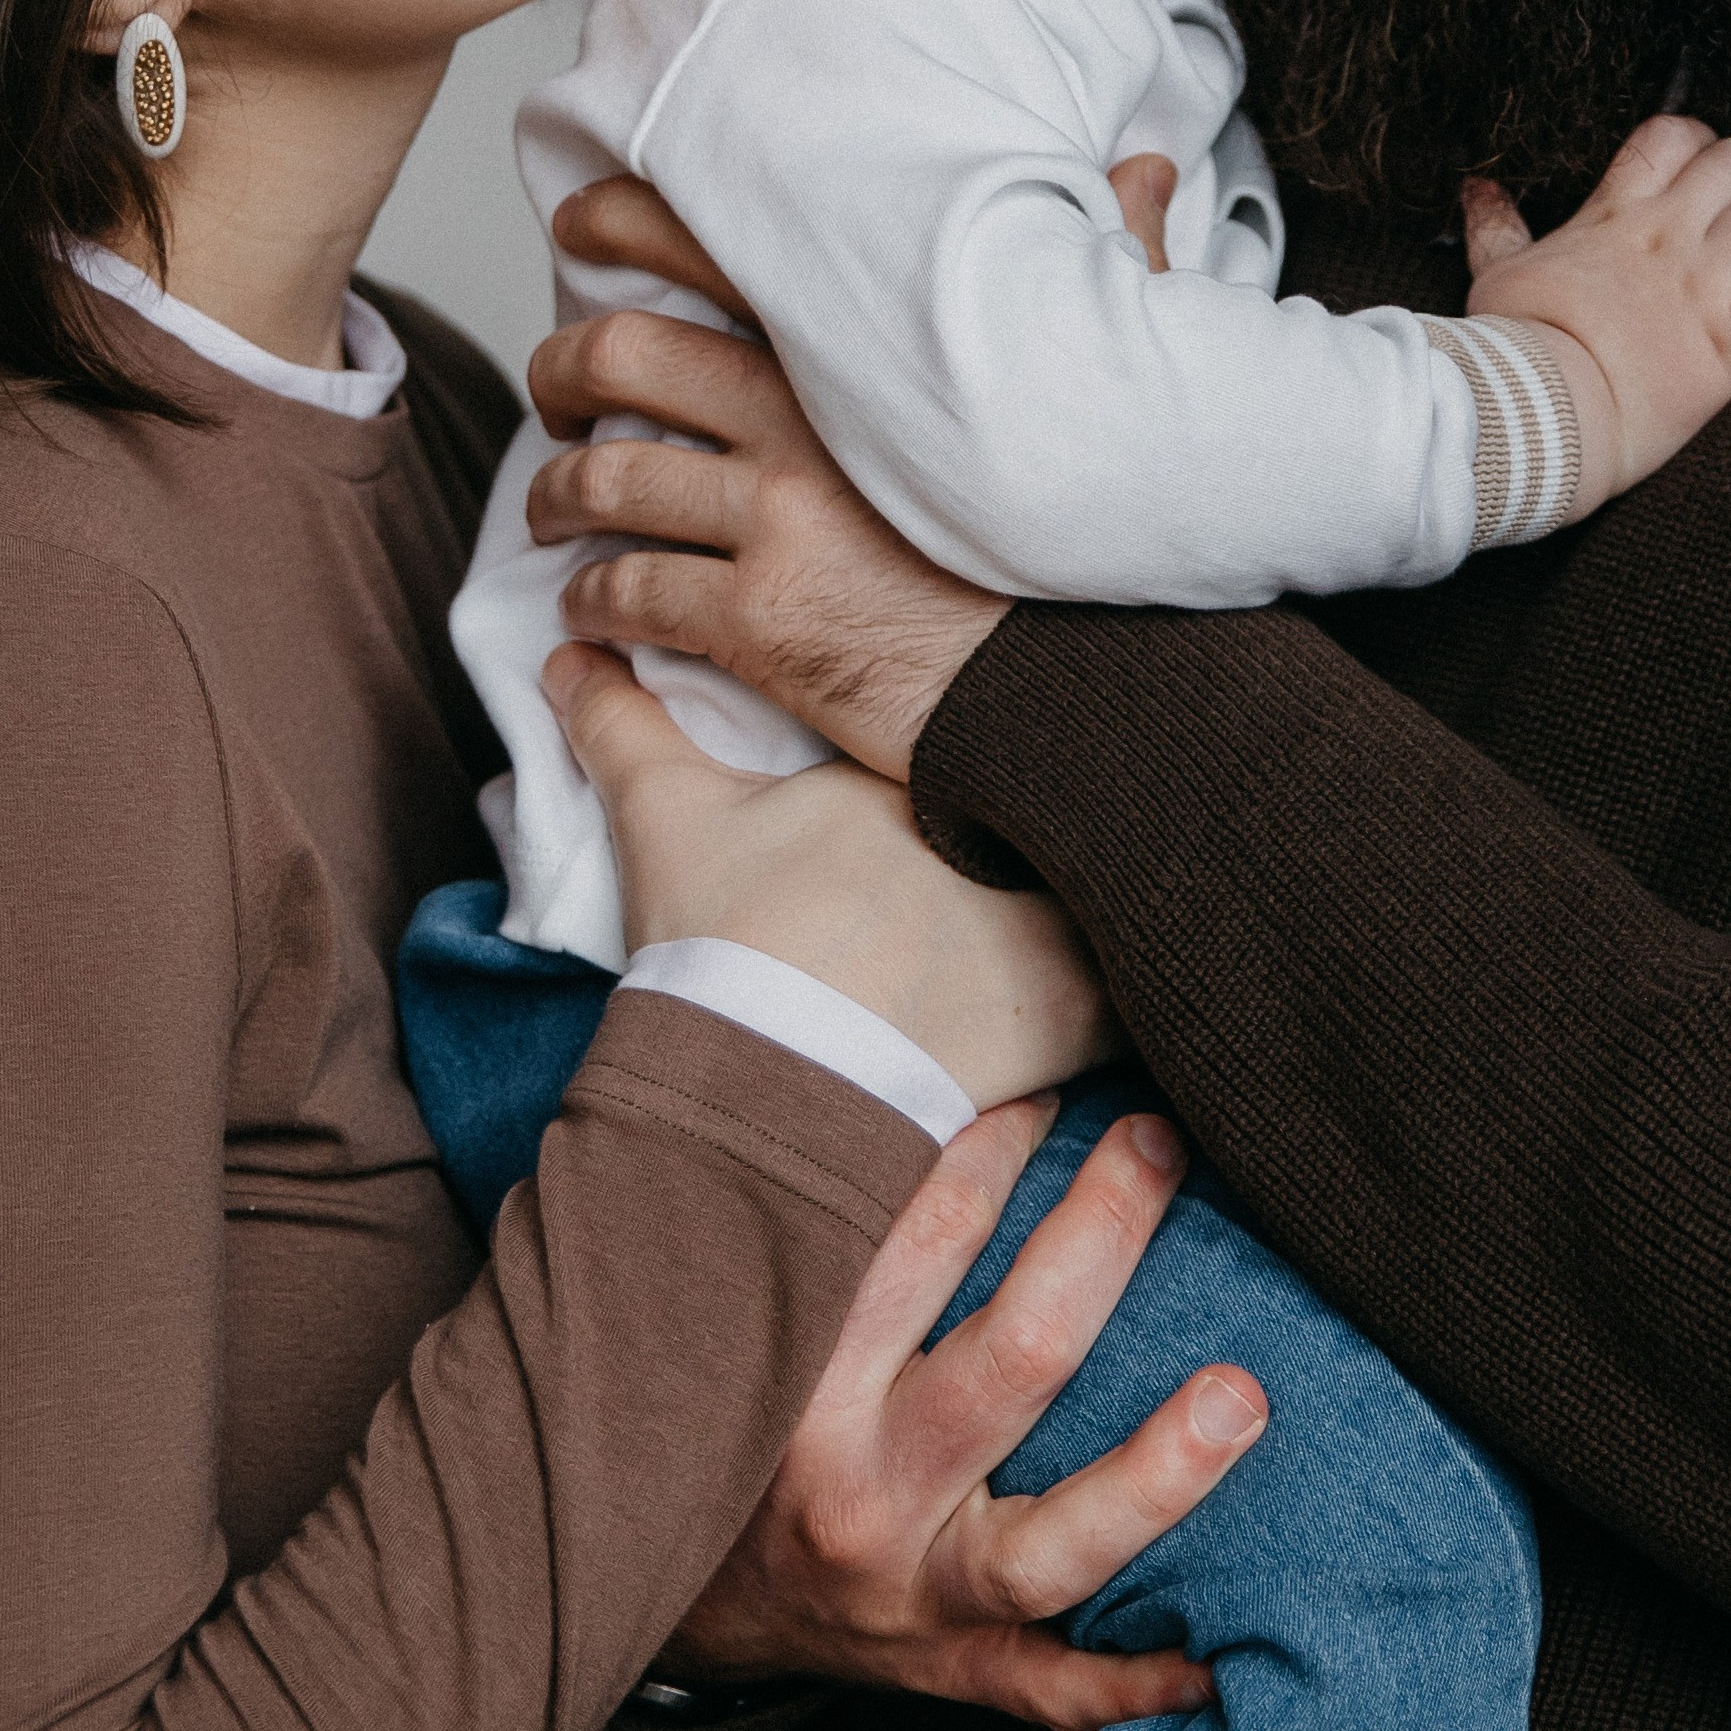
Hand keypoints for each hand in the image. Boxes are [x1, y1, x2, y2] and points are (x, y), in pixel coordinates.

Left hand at [528, 153, 1177, 775]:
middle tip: (553, 385)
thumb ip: (1116, 254)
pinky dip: (588, 600)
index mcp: (862, 354)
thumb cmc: (1090, 530)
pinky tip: (589, 608)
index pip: (714, 251)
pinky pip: (629, 595)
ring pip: (604, 480)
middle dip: (562, 365)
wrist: (1087, 681)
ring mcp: (771, 526)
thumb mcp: (1101, 367)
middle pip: (620, 357)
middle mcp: (800, 427)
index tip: (578, 225)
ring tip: (552, 507)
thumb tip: (1147, 169)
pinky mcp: (755, 623)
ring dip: (556, 492)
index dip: (623, 222)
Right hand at [544, 649, 1115, 1103]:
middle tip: (1083, 815)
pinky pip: (1149, 988)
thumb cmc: (719, 944)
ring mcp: (1047, 917)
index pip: (975, 726)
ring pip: (1115, 872)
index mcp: (913, 771)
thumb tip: (565, 656)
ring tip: (1145, 879)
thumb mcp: (665, 818)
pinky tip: (1165, 980)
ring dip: (1123, 878)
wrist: (759, 1074)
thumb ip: (622, 725)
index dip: (987, 741)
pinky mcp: (1079, 1011)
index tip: (995, 761)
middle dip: (1071, 796)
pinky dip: (1158, 986)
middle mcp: (996, 829)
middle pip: (1055, 793)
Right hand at [662, 1093, 1267, 1729]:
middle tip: (1162, 1144)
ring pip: (1049, 1545)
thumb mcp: (731, 1298)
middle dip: (1103, 1239)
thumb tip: (925, 1054)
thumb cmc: (719, 1402)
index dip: (999, 1143)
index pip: (919, 1237)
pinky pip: (1049, 1691)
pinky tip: (1216, 1661)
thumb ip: (817, 1199)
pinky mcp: (948, 1669)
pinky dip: (1133, 1681)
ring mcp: (911, 1594)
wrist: (641, 1579)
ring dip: (1156, 1473)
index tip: (1052, 1083)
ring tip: (1242, 1397)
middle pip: (1015, 1361)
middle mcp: (857, 1488)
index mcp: (800, 1381)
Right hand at [1463, 113, 1730, 505]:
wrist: (1542, 414)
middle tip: (1724, 223)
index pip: (1676, 135)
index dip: (1694, 144)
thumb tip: (1478, 187)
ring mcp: (1706, 289)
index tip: (1688, 174)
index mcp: (1617, 214)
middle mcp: (1669, 238)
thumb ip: (1496, 226)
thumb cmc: (1514, 342)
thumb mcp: (1497, 274)